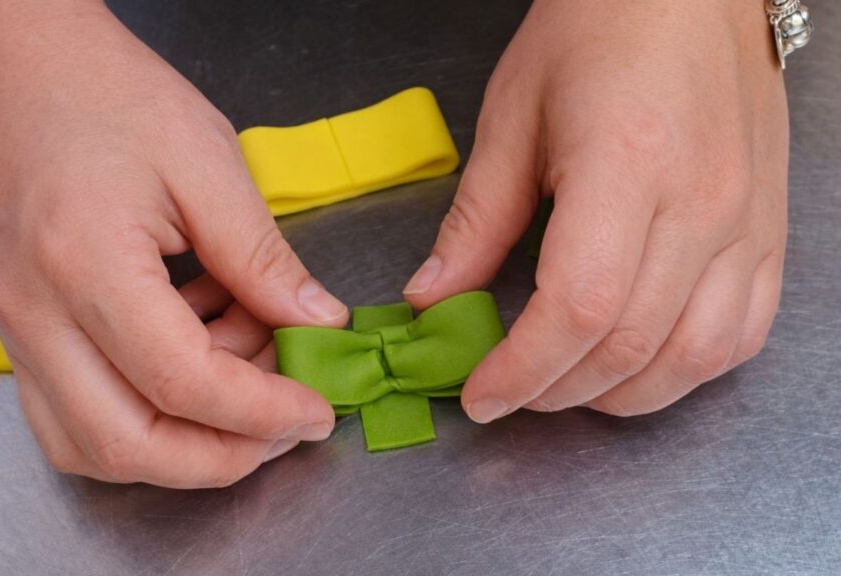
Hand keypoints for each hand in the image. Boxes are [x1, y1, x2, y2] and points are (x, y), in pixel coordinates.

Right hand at [0, 1, 346, 486]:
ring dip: (178, 443)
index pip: (183, 385)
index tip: (317, 410)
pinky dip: (139, 413)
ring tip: (241, 373)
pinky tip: (193, 351)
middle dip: (220, 457)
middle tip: (283, 423)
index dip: (263, 412)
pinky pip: (69, 411)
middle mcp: (35, 315)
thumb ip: (261, 256)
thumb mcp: (205, 161)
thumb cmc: (103, 90)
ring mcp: (14, 328)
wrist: (11, 60)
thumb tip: (316, 321)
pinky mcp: (15, 326)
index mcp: (86, 266)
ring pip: (89, 446)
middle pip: (126, 446)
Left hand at [404, 0, 786, 419]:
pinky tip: (641, 361)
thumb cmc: (598, 28)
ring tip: (566, 385)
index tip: (480, 394)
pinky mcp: (770, 229)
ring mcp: (748, 220)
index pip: (578, 307)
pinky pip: (743, 331)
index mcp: (627, 164)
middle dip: (557, 390)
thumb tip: (433, 297)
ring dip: (621, 394)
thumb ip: (476, 220)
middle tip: (509, 389)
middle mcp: (703, 201)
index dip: (522, 368)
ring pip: (695, 356)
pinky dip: (688, 368)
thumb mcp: (512, 116)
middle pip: (631, 344)